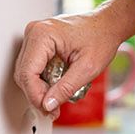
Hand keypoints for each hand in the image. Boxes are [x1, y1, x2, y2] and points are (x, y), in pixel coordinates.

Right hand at [13, 8, 128, 115]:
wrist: (109, 24)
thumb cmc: (102, 37)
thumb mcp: (88, 68)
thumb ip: (66, 88)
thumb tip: (47, 105)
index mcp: (43, 35)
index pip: (27, 74)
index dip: (36, 96)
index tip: (47, 109)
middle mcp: (34, 33)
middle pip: (24, 74)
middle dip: (38, 94)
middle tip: (53, 109)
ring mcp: (35, 36)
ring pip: (27, 72)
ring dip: (40, 89)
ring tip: (58, 98)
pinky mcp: (39, 42)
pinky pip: (33, 67)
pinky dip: (43, 79)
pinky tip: (56, 85)